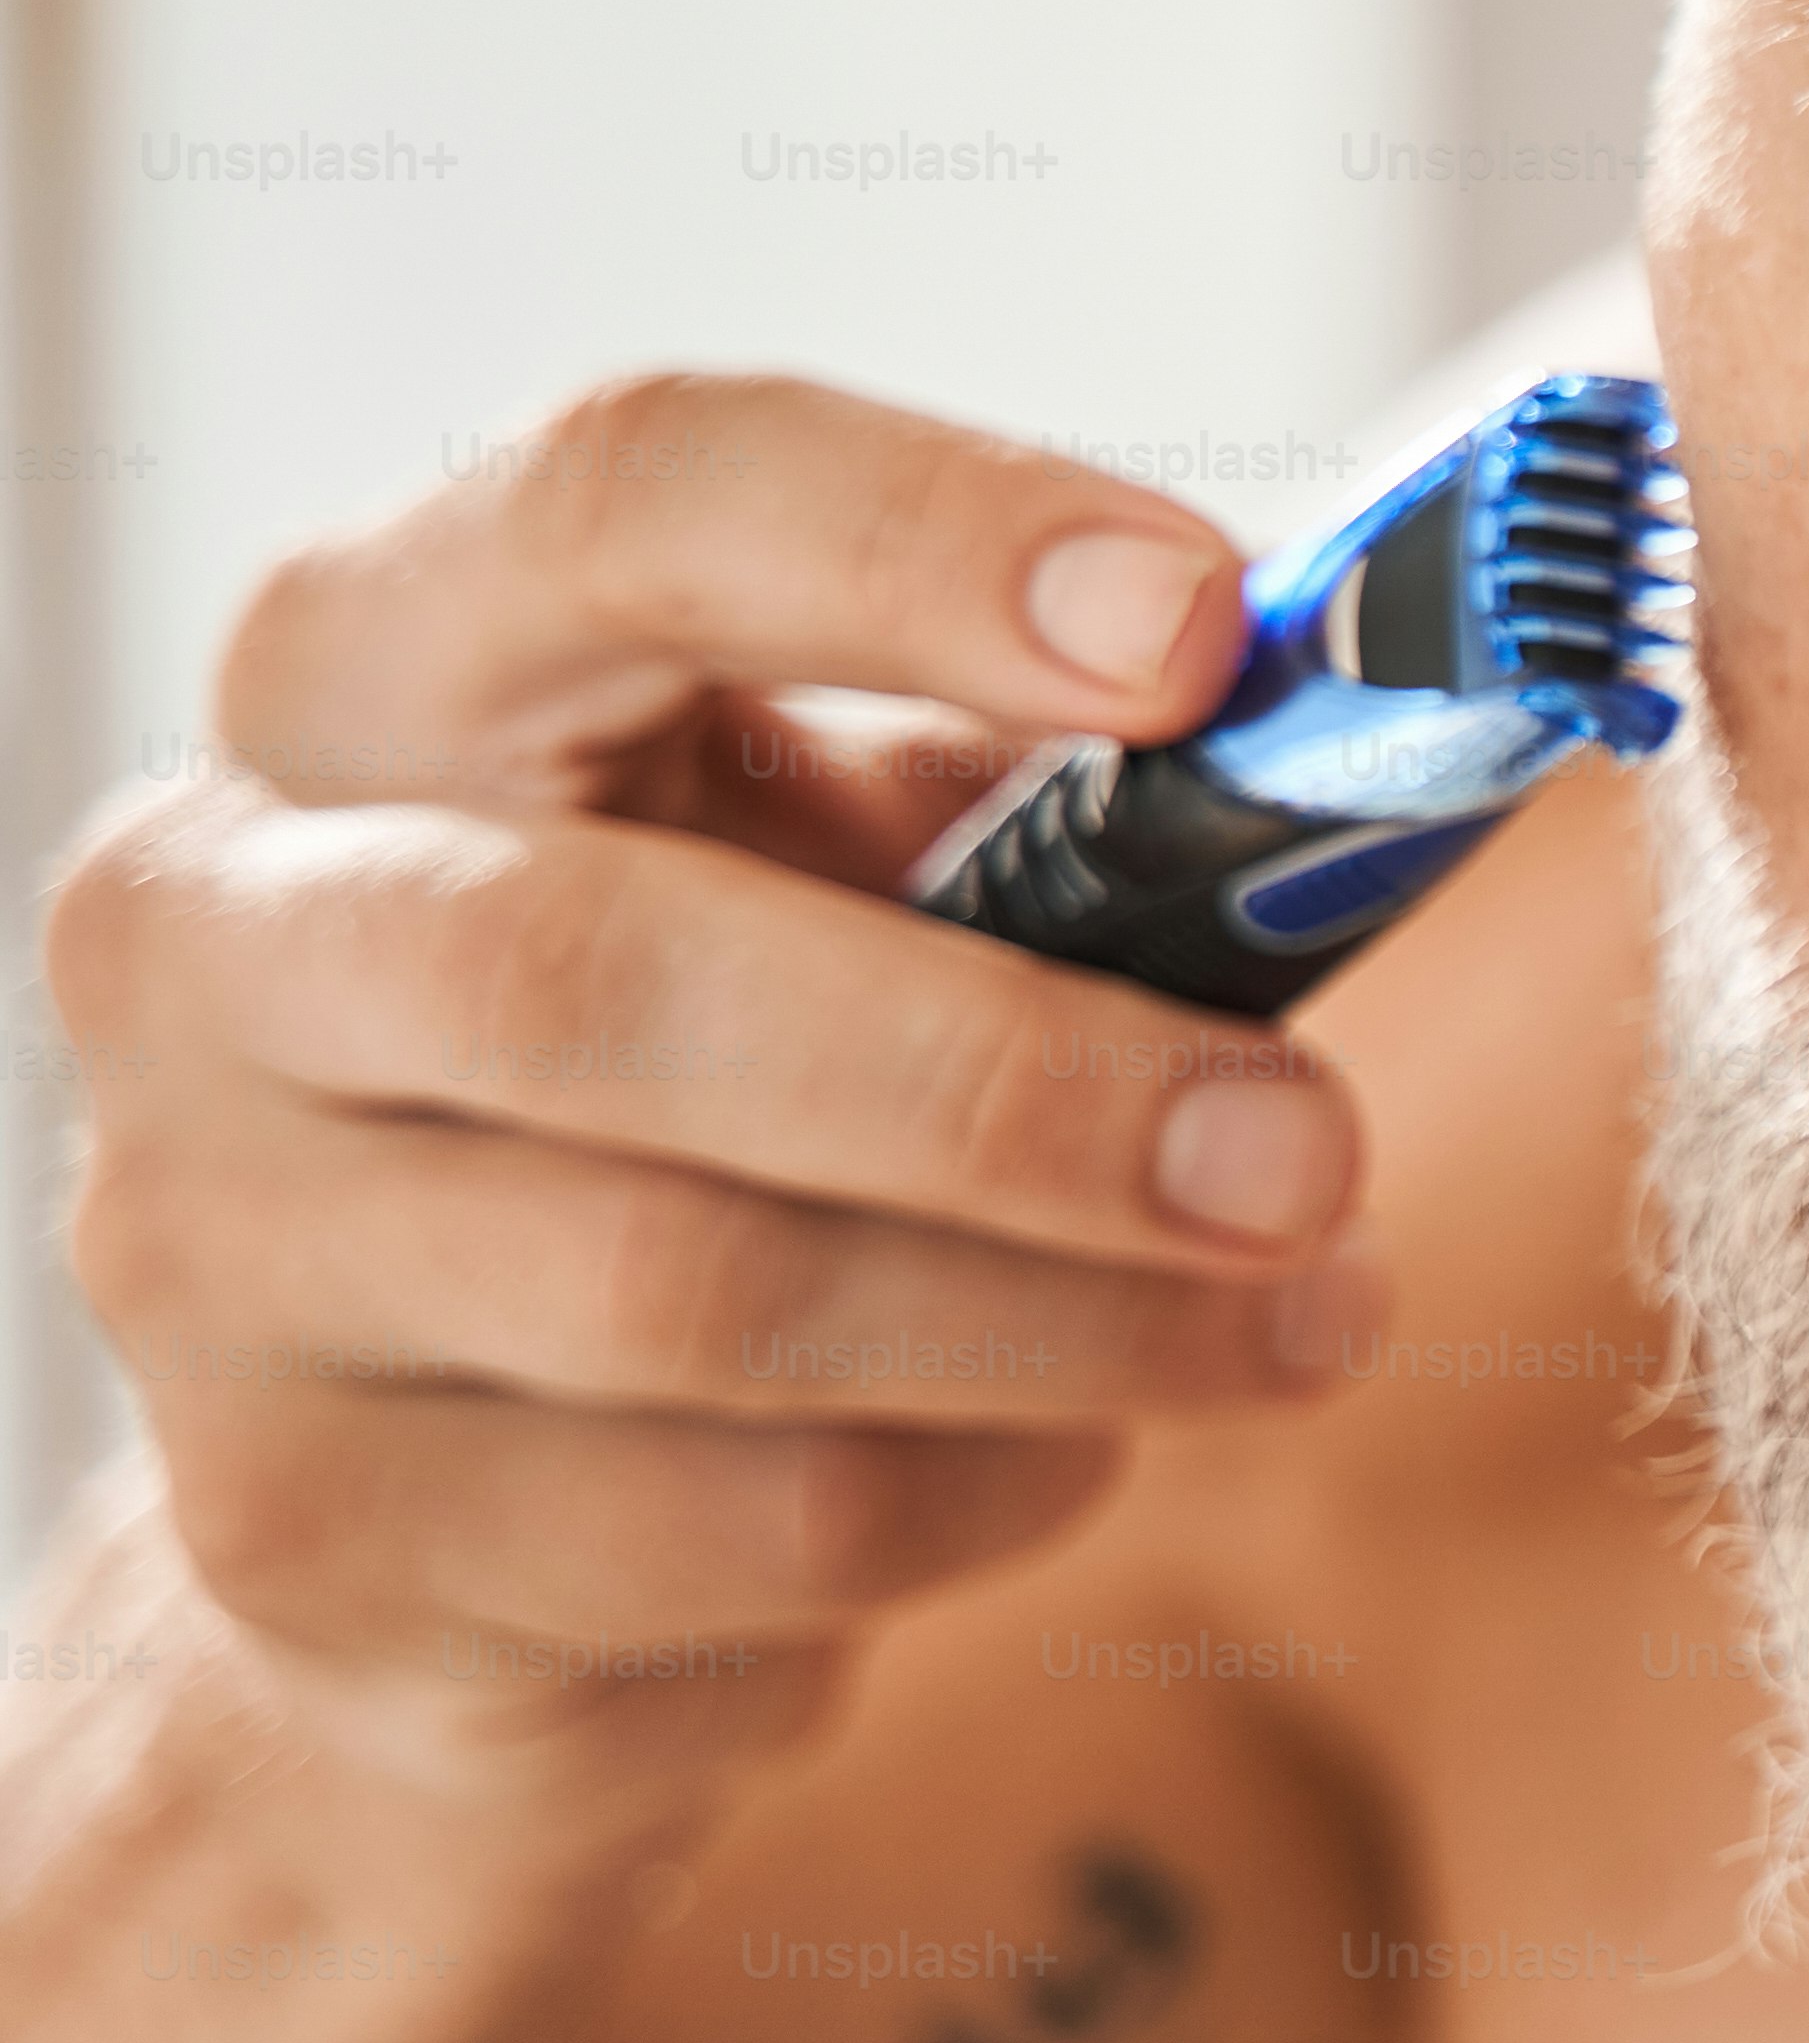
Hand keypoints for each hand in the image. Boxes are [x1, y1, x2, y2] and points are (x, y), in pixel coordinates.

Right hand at [39, 371, 1377, 1840]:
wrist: (445, 1493)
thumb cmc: (722, 1086)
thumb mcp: (860, 872)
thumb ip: (1071, 795)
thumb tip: (1367, 738)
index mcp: (365, 667)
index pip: (615, 505)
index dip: (919, 545)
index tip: (1216, 635)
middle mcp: (218, 927)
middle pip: (598, 967)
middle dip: (1013, 1074)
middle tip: (1312, 1147)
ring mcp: (208, 1250)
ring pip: (691, 1292)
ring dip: (1068, 1317)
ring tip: (1304, 1313)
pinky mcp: (300, 1536)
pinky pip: (732, 1528)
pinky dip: (982, 1492)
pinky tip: (1082, 1452)